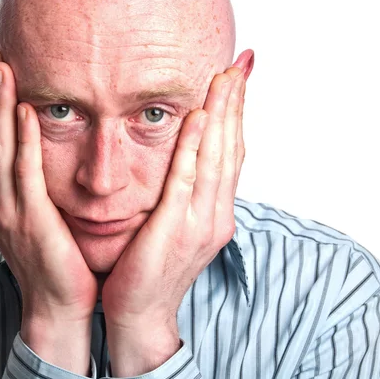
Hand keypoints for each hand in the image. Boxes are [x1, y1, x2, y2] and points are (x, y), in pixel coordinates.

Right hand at [0, 39, 96, 374]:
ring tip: (0, 65)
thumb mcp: (39, 211)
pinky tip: (23, 111)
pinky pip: (24, 173)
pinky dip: (22, 140)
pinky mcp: (28, 220)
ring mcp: (7, 209)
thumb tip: (42, 147)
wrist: (59, 304)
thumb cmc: (55, 256)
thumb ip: (34, 179)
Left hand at [101, 50, 253, 375]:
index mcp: (215, 212)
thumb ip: (184, 195)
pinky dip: (195, 146)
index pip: (231, 154)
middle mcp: (215, 214)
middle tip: (239, 65)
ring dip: (223, 115)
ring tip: (225, 78)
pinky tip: (200, 118)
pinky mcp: (174, 228)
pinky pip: (187, 180)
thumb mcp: (174, 226)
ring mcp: (198, 221)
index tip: (237, 80)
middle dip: (236, 104)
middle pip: (231, 149)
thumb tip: (185, 164)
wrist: (140, 313)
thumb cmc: (150, 268)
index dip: (237, 115)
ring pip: (216, 158)